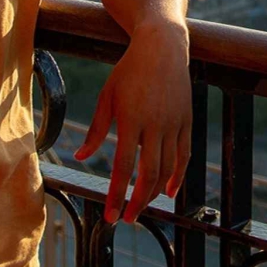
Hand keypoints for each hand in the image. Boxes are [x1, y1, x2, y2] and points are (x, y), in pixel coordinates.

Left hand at [72, 22, 191, 223]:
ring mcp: (174, 123)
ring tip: (143, 206)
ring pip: (167, 168)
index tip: (110, 216)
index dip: (117, 195)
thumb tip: (80, 158)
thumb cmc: (129, 70)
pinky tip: (169, 191)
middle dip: (137, 202)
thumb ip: (96, 130)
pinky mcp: (187, 120)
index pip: (123, 168)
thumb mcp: (107, 96)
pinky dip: (178, 176)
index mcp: (131, 119)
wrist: (163, 46)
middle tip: (128, 219)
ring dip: (155, 192)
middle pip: (148, 174)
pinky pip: (184, 155)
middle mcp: (155, 124)